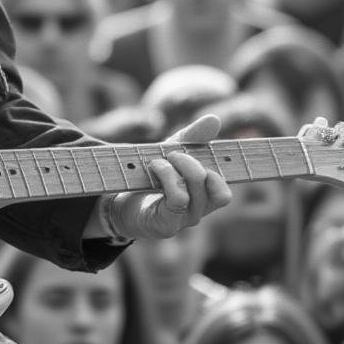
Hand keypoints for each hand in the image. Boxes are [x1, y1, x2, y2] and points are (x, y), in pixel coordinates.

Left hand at [109, 113, 231, 240]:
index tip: (207, 150)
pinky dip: (166, 177)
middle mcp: (198, 211)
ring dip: (174, 168)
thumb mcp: (170, 152)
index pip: (224, 191)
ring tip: (157, 162)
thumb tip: (215, 119)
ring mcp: (183, 219)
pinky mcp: (167, 225)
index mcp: (204, 197)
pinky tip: (153, 169)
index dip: (221, 172)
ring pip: (193, 191)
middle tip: (171, 153)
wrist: (119, 200)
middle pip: (210, 185)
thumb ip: (192, 138)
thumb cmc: (151, 176)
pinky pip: (178, 199)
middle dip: (189, 161)